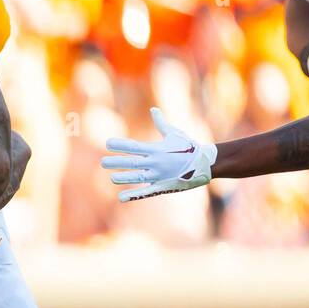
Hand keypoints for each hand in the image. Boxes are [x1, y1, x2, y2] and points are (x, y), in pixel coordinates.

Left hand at [100, 108, 216, 201]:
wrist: (206, 163)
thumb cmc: (189, 147)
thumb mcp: (175, 133)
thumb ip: (161, 123)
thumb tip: (154, 110)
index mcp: (157, 149)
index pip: (134, 146)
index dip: (121, 145)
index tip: (108, 143)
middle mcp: (156, 162)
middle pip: (132, 162)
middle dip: (117, 162)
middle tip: (103, 162)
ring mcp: (159, 175)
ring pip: (137, 177)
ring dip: (123, 177)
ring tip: (111, 177)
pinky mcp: (163, 186)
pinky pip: (146, 192)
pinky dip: (134, 195)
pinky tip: (121, 198)